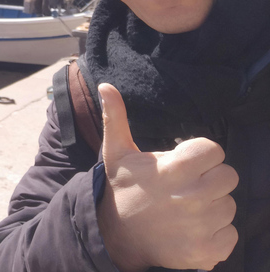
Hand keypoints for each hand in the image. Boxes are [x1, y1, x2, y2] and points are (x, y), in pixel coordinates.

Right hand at [97, 83, 238, 271]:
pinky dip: (215, 233)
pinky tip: (191, 230)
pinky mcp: (208, 251)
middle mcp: (192, 197)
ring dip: (212, 206)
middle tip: (185, 186)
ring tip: (185, 209)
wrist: (116, 238)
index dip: (200, 155)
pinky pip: (230, 234)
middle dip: (210, 179)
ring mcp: (201, 226)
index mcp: (174, 170)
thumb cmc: (122, 190)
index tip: (183, 164)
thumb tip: (105, 85)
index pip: (214, 150)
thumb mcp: (116, 152)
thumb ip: (116, 117)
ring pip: (229, 206)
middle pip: (228, 176)